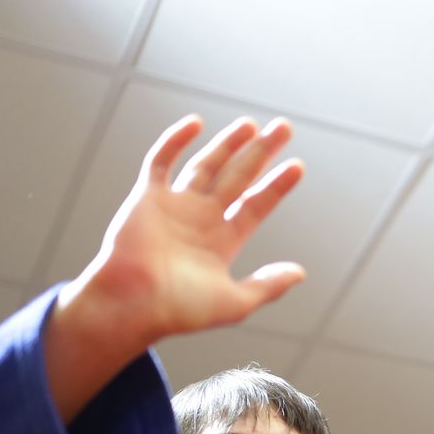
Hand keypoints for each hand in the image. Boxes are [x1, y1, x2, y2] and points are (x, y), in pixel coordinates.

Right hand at [46, 115, 306, 422]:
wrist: (133, 305)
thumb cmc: (181, 310)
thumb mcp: (235, 303)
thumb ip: (268, 286)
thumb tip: (300, 273)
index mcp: (223, 241)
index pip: (256, 205)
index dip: (277, 186)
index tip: (298, 166)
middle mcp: (202, 219)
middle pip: (238, 178)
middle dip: (260, 153)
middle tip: (284, 127)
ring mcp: (175, 206)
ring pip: (207, 165)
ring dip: (228, 144)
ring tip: (251, 124)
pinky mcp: (147, 197)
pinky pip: (161, 161)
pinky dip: (176, 141)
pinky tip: (196, 123)